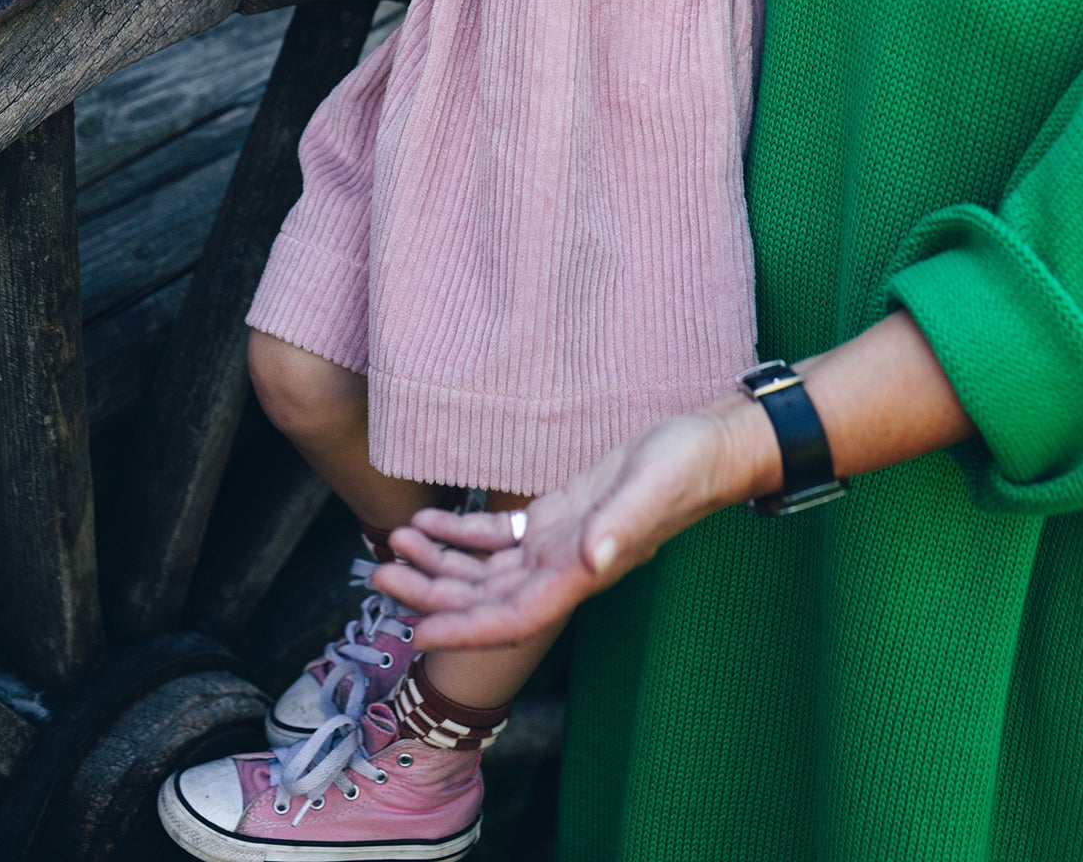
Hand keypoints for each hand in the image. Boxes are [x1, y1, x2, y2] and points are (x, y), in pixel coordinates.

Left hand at [371, 396, 776, 650]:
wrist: (705, 447)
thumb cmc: (684, 468)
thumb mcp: (652, 488)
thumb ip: (622, 526)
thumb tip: (590, 562)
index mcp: (580, 574)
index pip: (513, 617)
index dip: (465, 629)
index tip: (418, 635)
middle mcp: (563, 569)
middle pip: (485, 597)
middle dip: (431, 594)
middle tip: (377, 580)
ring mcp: (558, 546)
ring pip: (485, 570)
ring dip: (438, 564)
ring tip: (392, 546)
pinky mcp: (557, 518)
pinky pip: (500, 536)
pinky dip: (461, 534)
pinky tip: (429, 522)